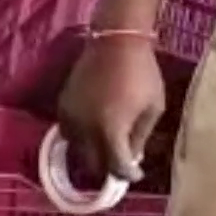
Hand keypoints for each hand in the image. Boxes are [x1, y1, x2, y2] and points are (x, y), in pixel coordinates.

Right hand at [56, 37, 166, 183]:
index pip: (116, 167)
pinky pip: (67, 133)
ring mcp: (71, 117)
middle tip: (120, 161)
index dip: (128, 175)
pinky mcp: (62, 107)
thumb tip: (133, 158)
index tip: (135, 174)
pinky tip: (92, 128)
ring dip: (92, 152)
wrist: (116, 40)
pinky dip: (80, 137)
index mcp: (111, 129)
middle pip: (93, 165)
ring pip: (77, 151)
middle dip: (108, 167)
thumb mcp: (153, 107)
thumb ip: (141, 137)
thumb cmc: (142, 72)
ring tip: (105, 144)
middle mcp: (86, 129)